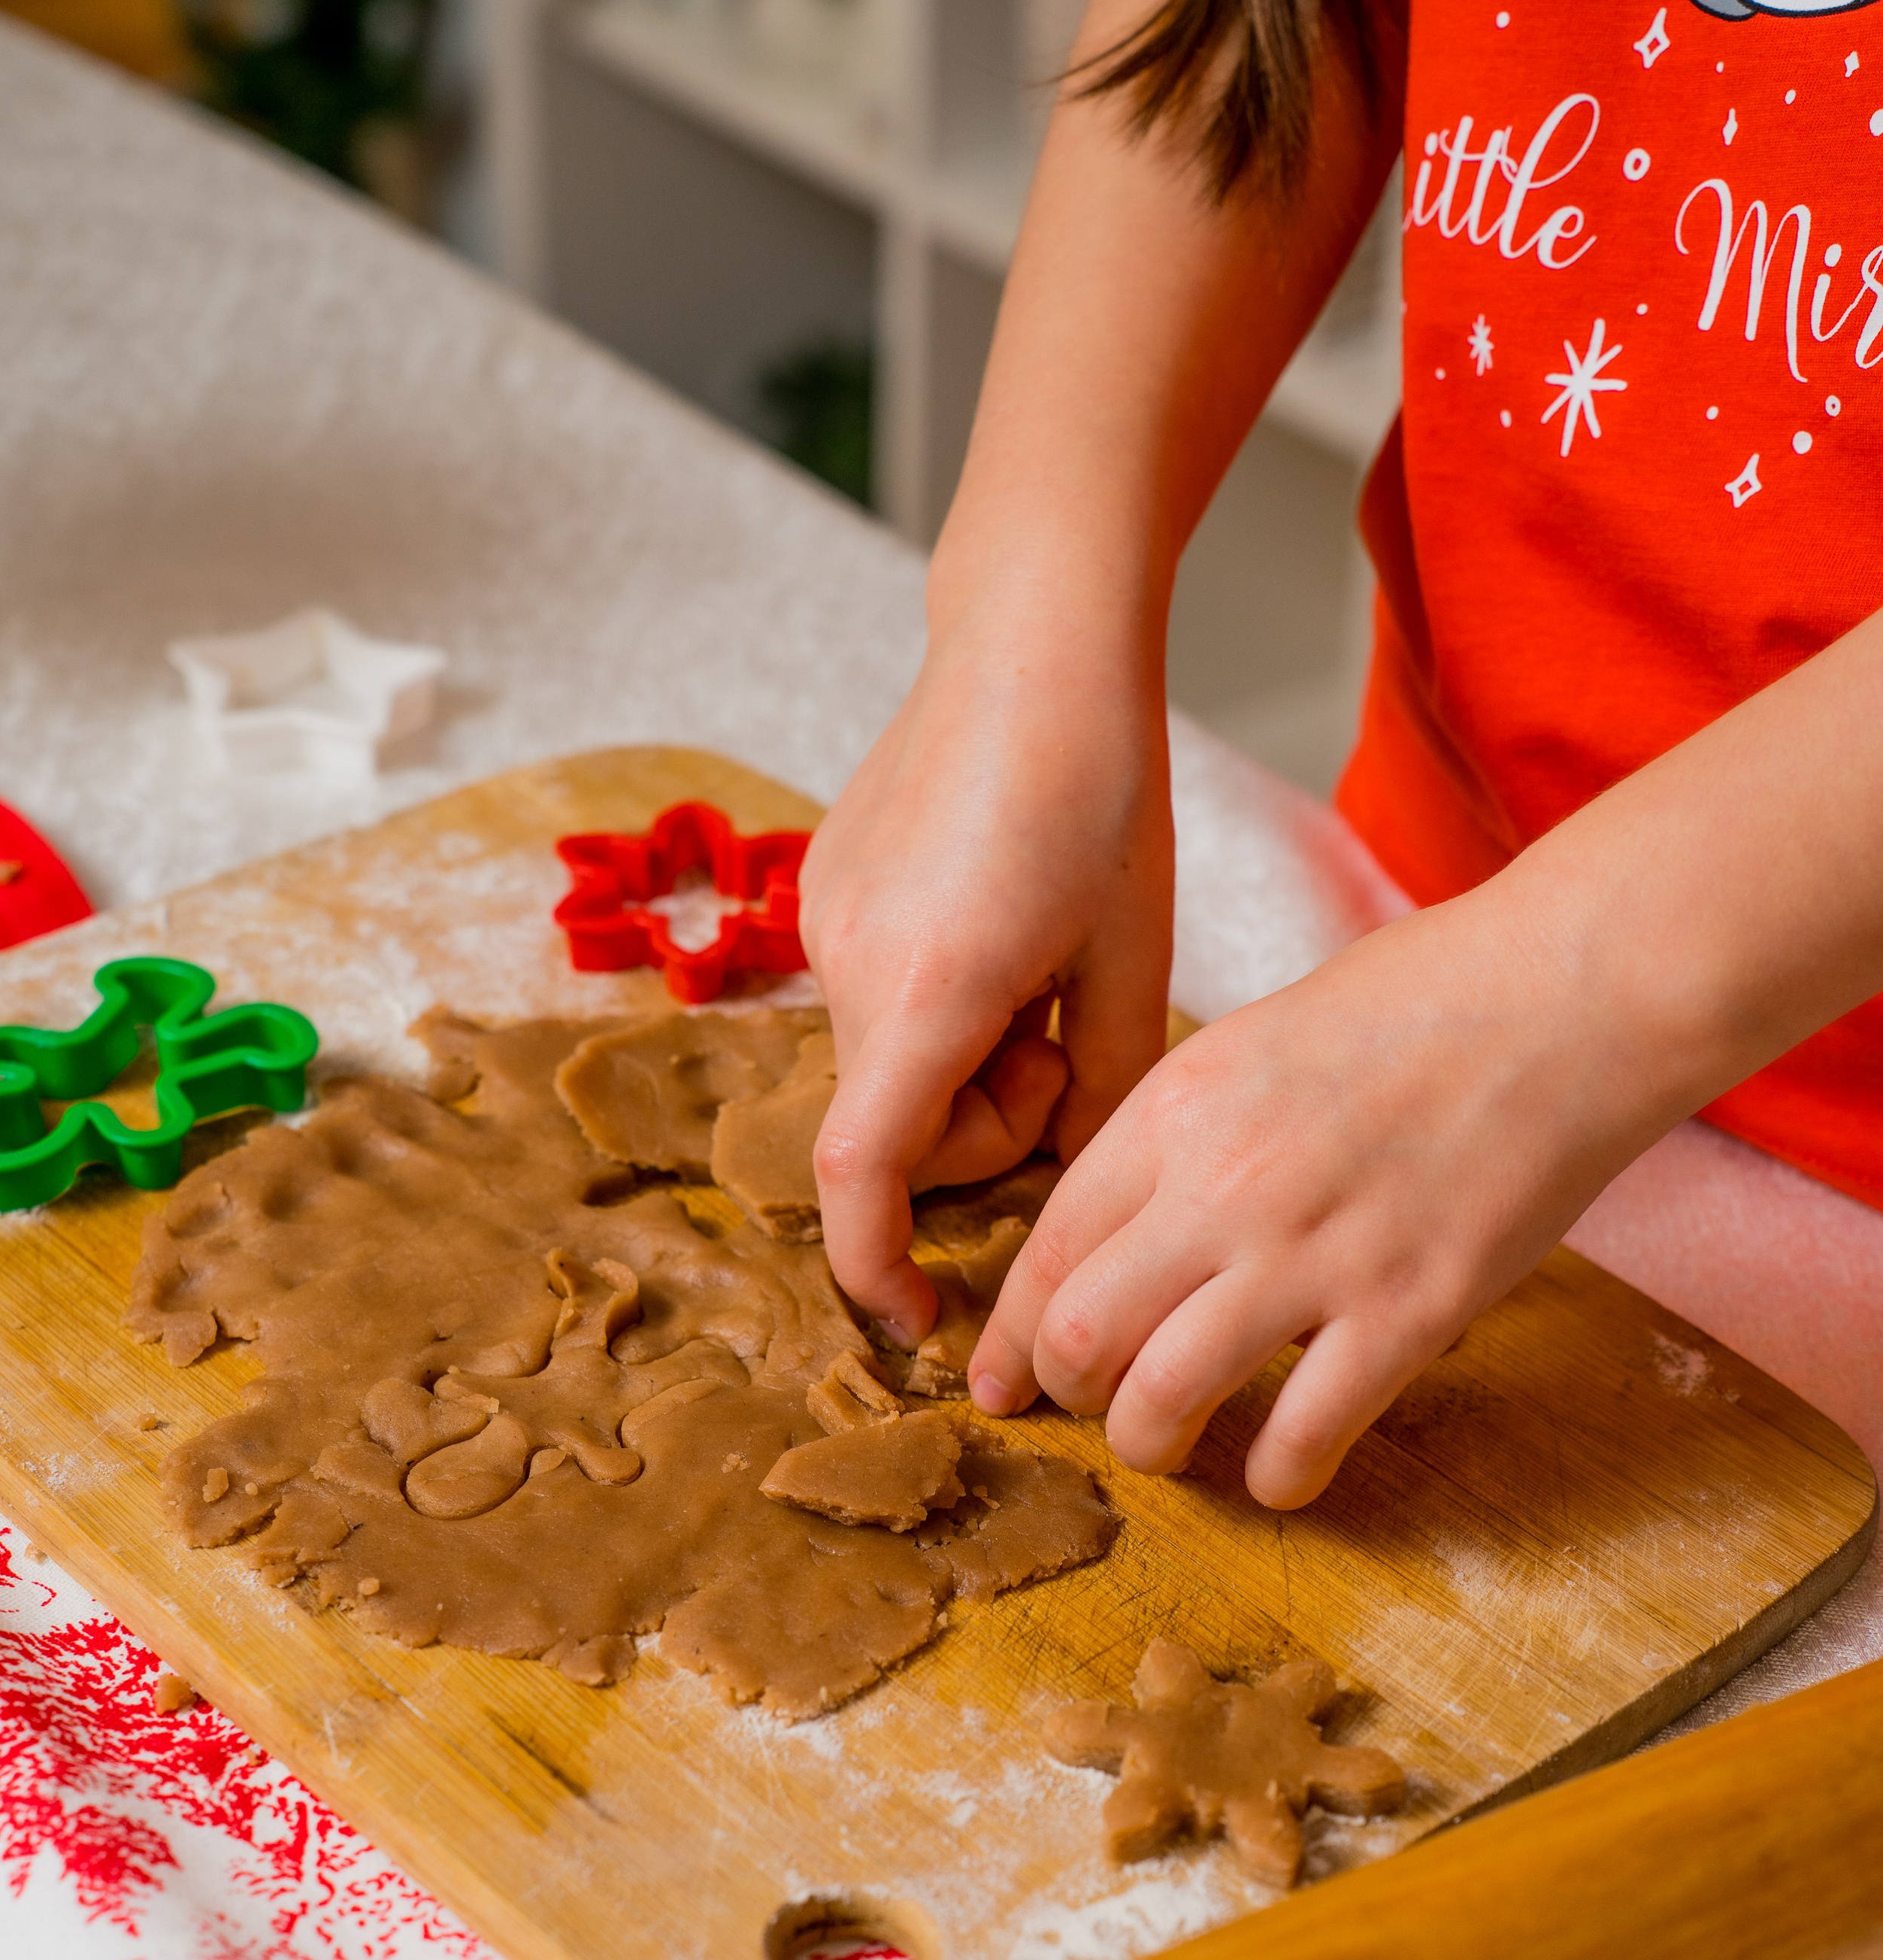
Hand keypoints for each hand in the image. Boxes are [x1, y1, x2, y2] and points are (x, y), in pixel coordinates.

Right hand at [801, 594, 1174, 1342]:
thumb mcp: (1132, 959)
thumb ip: (1103, 1092)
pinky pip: (885, 1000)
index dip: (879, 1268)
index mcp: (928, 993)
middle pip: (904, 1126)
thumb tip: (1078, 1179)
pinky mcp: (827, 891)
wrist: (1032, 638)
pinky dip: (943, 1001)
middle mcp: (851, 967)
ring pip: (897, 1064)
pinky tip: (1000, 914)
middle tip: (1070, 1036)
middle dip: (988, 1122)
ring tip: (1044, 959)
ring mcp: (827, 925)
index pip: (864, 1175)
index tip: (923, 1320)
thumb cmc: (1102, 788)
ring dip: (969, 1055)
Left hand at [968, 880, 1691, 1506]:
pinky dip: (1277, 1476)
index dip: (1011, 1334)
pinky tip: (1280, 1475)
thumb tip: (1131, 1224)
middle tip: (1090, 1409)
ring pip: (1165, 1397)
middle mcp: (1225, 1184)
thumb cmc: (1424, 1001)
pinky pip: (1306, 1433)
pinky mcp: (1411, 1308)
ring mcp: (1317, 1252)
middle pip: (1080, 1334)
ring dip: (1150, 1443)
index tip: (1003, 1378)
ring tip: (1170, 1446)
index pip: (1048, 1248)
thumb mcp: (1260, 1039)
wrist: (1571, 993)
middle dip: (1065, 1395)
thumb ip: (1188, 1133)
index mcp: (1177, 1109)